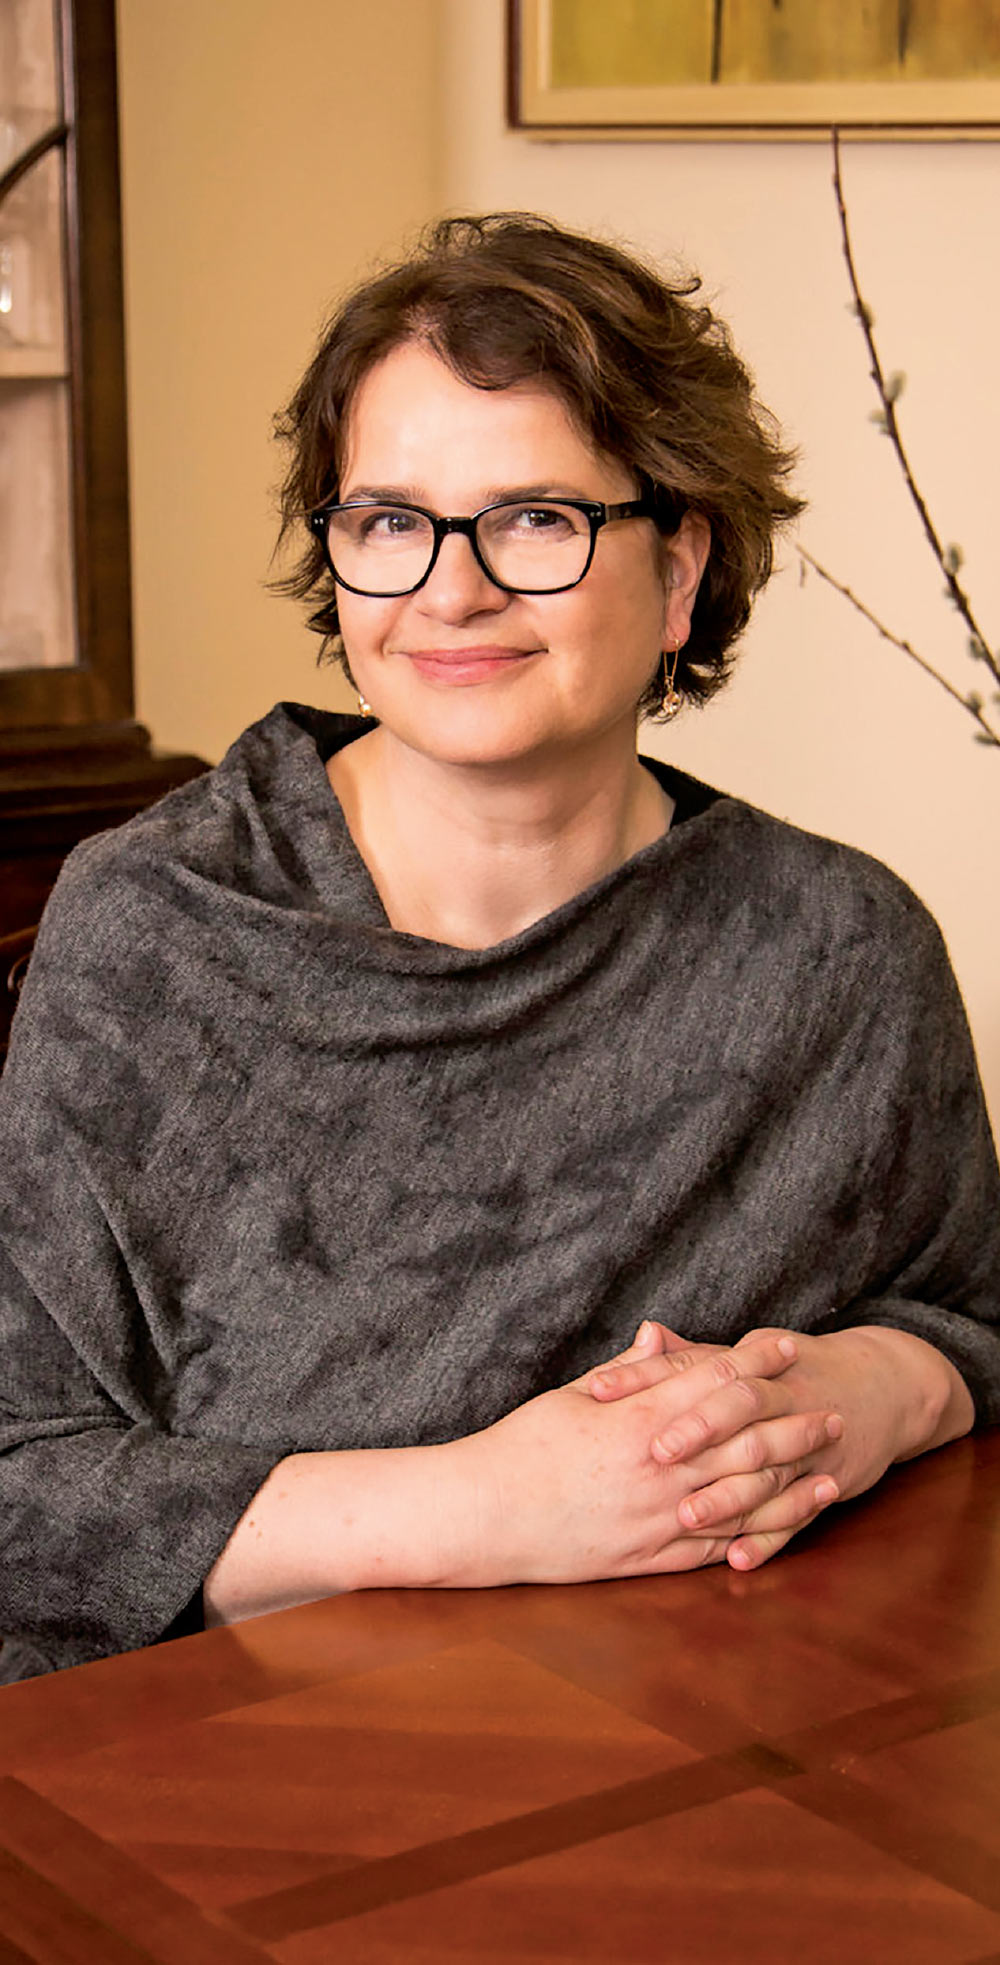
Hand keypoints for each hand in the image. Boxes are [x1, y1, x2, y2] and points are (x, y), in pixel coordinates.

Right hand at [453, 1328, 817, 1585]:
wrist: (486, 1516)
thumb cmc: (522, 1448)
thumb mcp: (571, 1396)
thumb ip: (626, 1373)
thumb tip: (659, 1335)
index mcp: (639, 1422)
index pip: (714, 1383)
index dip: (757, 1363)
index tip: (789, 1349)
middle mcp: (658, 1471)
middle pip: (745, 1443)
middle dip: (793, 1425)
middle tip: (833, 1413)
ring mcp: (658, 1520)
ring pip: (742, 1501)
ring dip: (791, 1486)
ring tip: (829, 1474)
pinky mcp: (649, 1559)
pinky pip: (715, 1549)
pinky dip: (755, 1538)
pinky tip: (783, 1529)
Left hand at [587, 1321, 972, 1572]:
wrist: (883, 1387)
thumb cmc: (796, 1371)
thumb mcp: (748, 1355)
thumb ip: (691, 1355)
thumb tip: (642, 1336)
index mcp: (751, 1363)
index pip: (695, 1364)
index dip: (646, 1375)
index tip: (598, 1390)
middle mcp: (781, 1396)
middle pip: (739, 1408)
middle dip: (697, 1429)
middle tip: (652, 1454)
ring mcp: (807, 1440)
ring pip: (767, 1467)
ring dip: (728, 1493)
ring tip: (686, 1516)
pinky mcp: (827, 1479)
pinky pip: (798, 1513)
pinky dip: (770, 1538)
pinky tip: (738, 1559)